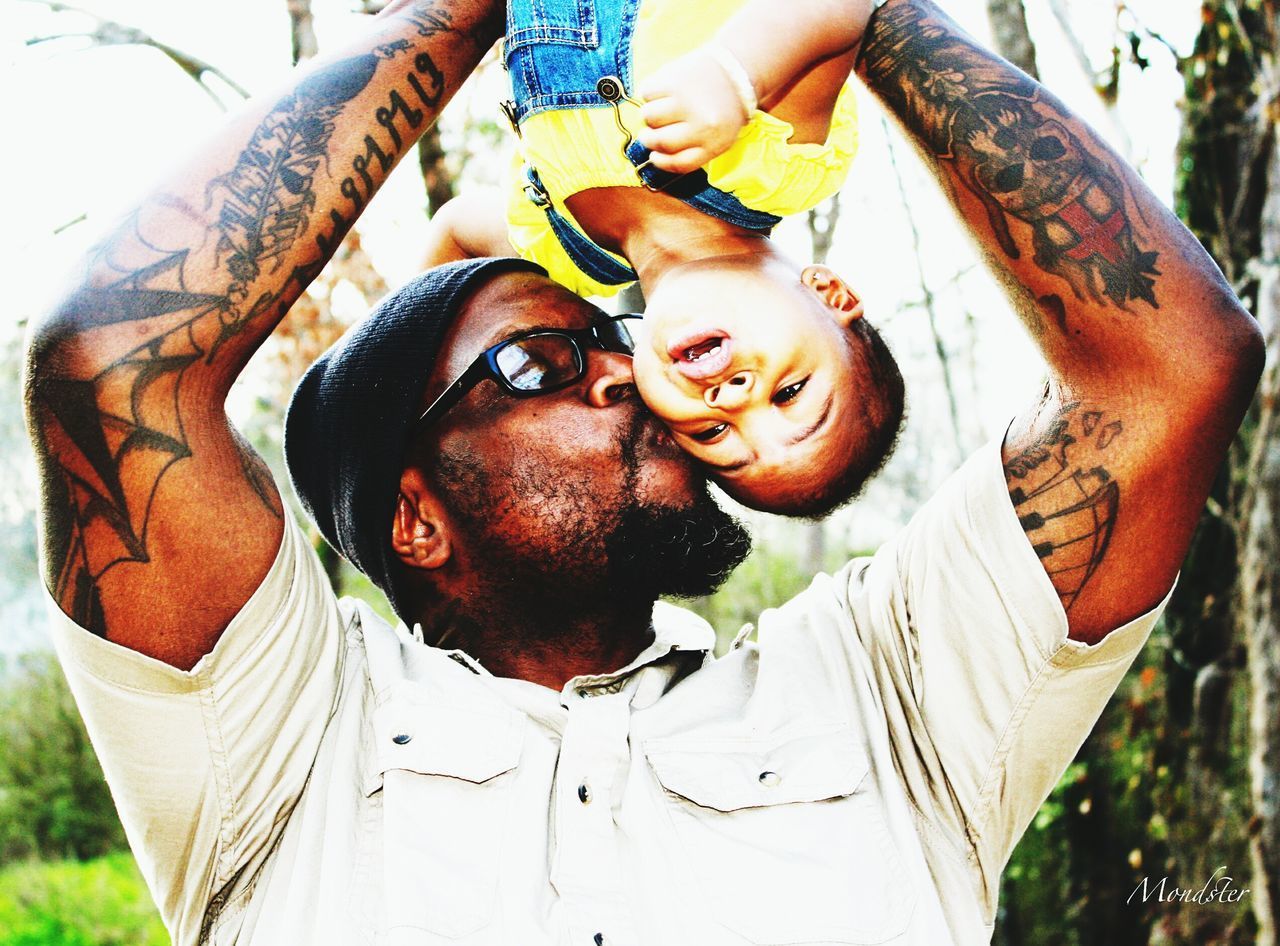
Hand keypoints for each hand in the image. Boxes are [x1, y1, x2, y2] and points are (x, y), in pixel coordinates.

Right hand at [635, 48, 752, 174]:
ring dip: (648, 115)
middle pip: (659, 142)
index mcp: (714, 143)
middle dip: (648, 139)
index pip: (678, 163)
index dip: (660, 162)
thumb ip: (693, 149)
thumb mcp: (720, 137)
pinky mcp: (674, 80)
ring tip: (658, 109)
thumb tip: (657, 154)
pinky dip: (649, 93)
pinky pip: (646, 93)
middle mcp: (701, 125)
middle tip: (649, 133)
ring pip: (648, 117)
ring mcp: (686, 101)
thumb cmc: (723, 108)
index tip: (654, 156)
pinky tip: (661, 92)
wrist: (736, 69)